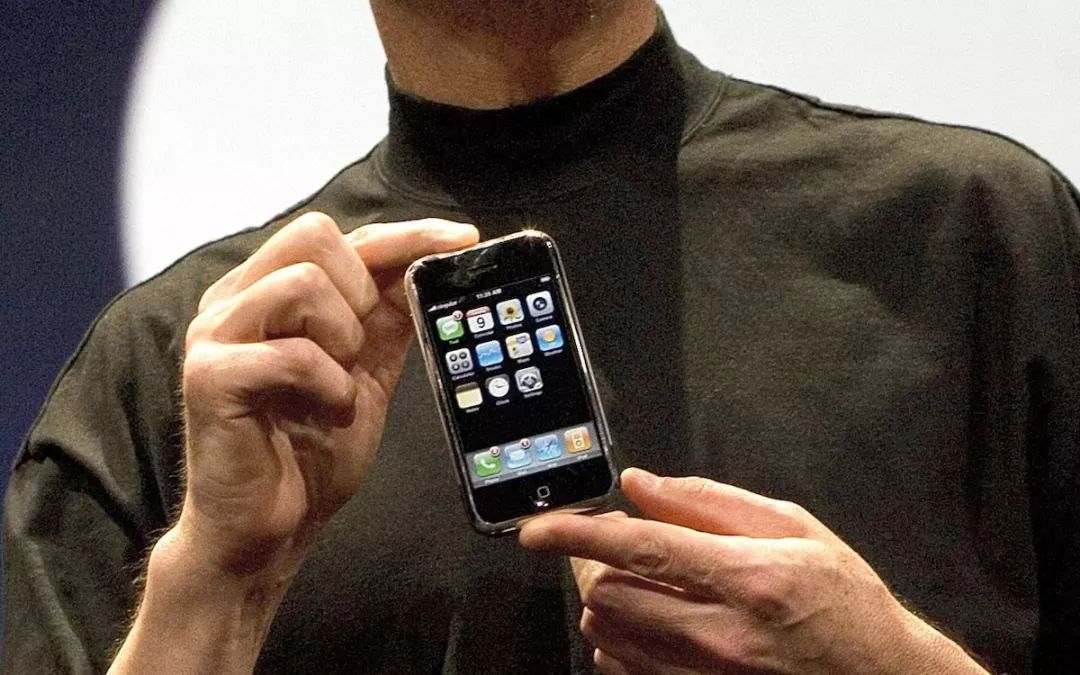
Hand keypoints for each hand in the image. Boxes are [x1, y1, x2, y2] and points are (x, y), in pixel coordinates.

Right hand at [177, 213, 477, 580]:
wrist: (266, 530)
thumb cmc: (308, 451)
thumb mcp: (364, 371)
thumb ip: (385, 318)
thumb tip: (429, 265)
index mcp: (268, 292)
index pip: (341, 235)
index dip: (406, 235)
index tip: (462, 241)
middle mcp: (235, 301)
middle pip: (314, 235)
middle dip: (361, 290)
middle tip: (361, 348)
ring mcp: (215, 335)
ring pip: (301, 283)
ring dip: (344, 340)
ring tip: (339, 384)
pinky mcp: (209, 378)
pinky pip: (293, 353)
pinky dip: (330, 386)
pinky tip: (328, 411)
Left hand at [520, 469, 987, 674]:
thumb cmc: (846, 604)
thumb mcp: (795, 529)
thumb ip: (709, 502)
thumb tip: (640, 485)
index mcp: (749, 578)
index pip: (640, 548)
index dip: (576, 534)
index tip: (538, 529)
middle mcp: (723, 634)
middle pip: (609, 596)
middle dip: (592, 564)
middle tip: (612, 546)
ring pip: (608, 636)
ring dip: (604, 600)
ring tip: (639, 582)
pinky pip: (624, 671)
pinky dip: (618, 642)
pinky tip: (650, 623)